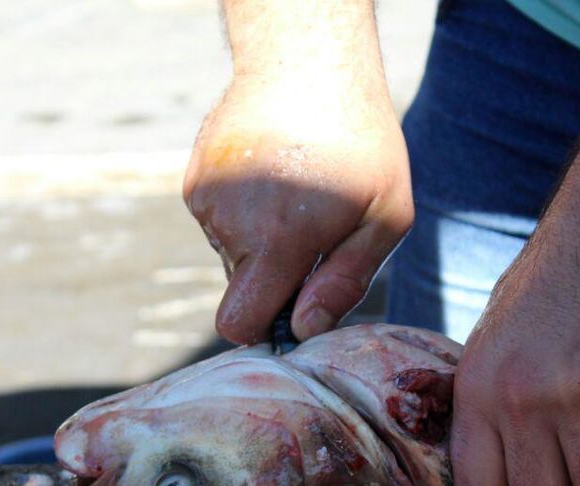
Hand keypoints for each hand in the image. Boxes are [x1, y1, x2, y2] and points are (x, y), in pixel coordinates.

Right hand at [183, 70, 411, 343]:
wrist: (308, 60)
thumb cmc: (363, 143)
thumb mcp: (385, 217)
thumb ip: (344, 282)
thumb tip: (301, 330)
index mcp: (277, 240)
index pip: (238, 323)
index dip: (263, 327)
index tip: (293, 308)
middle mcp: (229, 223)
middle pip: (239, 290)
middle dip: (272, 279)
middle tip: (314, 234)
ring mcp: (205, 201)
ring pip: (231, 255)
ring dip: (261, 241)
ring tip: (296, 193)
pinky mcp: (194, 181)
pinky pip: (219, 224)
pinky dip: (245, 213)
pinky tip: (272, 178)